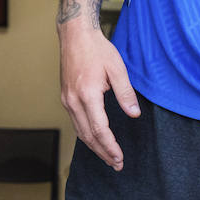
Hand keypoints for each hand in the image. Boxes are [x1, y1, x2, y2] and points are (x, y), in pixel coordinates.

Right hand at [58, 23, 139, 170]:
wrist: (75, 34)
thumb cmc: (97, 49)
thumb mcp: (117, 69)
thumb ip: (125, 93)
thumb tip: (134, 114)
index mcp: (87, 94)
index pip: (99, 129)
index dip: (110, 146)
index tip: (119, 158)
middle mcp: (73, 100)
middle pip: (88, 136)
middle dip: (103, 152)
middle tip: (116, 164)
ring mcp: (67, 99)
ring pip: (80, 131)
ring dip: (94, 147)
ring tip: (108, 157)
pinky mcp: (65, 97)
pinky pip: (76, 122)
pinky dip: (86, 135)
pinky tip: (95, 139)